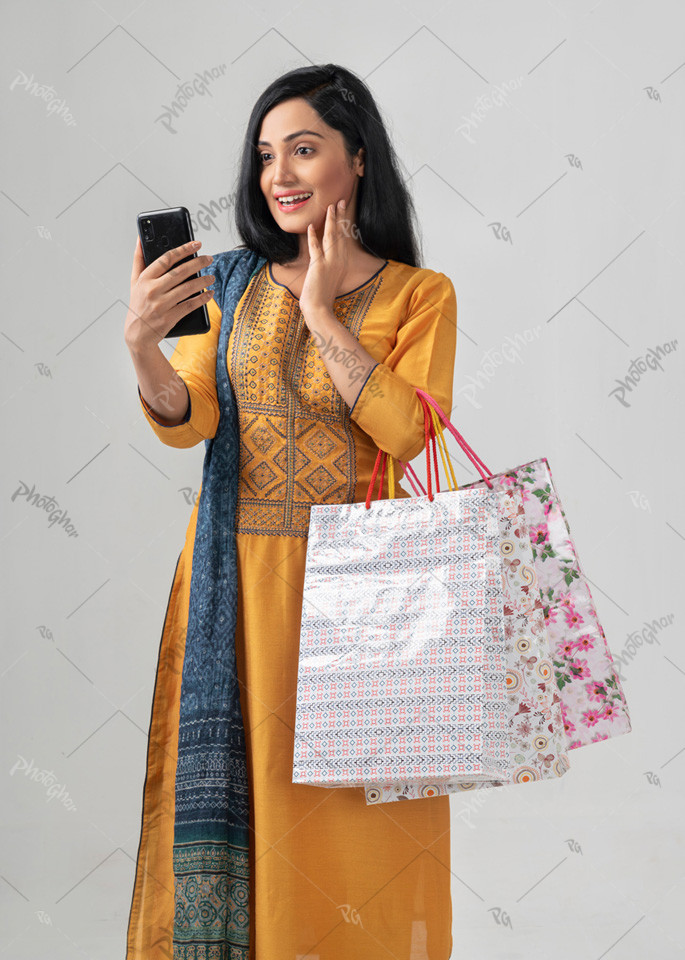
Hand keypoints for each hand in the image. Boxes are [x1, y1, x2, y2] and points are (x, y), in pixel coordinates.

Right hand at [124, 237, 214, 349]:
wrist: (137, 334)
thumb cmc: (138, 305)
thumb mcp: (134, 282)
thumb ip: (138, 260)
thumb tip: (140, 239)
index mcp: (144, 279)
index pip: (166, 259)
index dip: (183, 249)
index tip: (196, 244)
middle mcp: (152, 290)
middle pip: (180, 272)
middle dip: (198, 263)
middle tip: (209, 258)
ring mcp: (161, 305)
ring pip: (187, 288)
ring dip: (203, 281)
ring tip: (211, 276)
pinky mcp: (170, 317)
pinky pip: (190, 305)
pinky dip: (202, 299)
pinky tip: (209, 294)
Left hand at [299, 199, 350, 319]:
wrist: (320, 310)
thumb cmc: (323, 298)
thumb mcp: (330, 280)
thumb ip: (330, 268)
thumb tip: (325, 260)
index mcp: (342, 263)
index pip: (343, 239)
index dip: (343, 224)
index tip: (341, 211)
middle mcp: (339, 261)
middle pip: (340, 234)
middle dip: (339, 216)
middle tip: (339, 201)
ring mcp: (330, 263)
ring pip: (331, 237)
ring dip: (330, 221)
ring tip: (330, 207)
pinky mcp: (319, 266)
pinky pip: (316, 247)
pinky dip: (313, 236)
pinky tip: (311, 226)